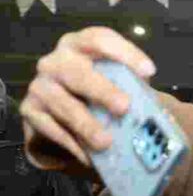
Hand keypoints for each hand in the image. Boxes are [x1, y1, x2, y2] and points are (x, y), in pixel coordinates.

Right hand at [20, 27, 154, 169]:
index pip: (99, 39)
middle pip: (76, 71)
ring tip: (106, 143)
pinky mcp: (30, 110)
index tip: (149, 72)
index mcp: (80, 46)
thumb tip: (160, 114)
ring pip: (61, 102)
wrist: (62, 113)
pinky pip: (49, 127)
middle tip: (124, 107)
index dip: (124, 52)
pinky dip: (71, 143)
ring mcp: (40, 85)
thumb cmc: (98, 92)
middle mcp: (56, 61)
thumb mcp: (116, 85)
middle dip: (101, 90)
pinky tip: (88, 156)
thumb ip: (132, 90)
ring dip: (85, 124)